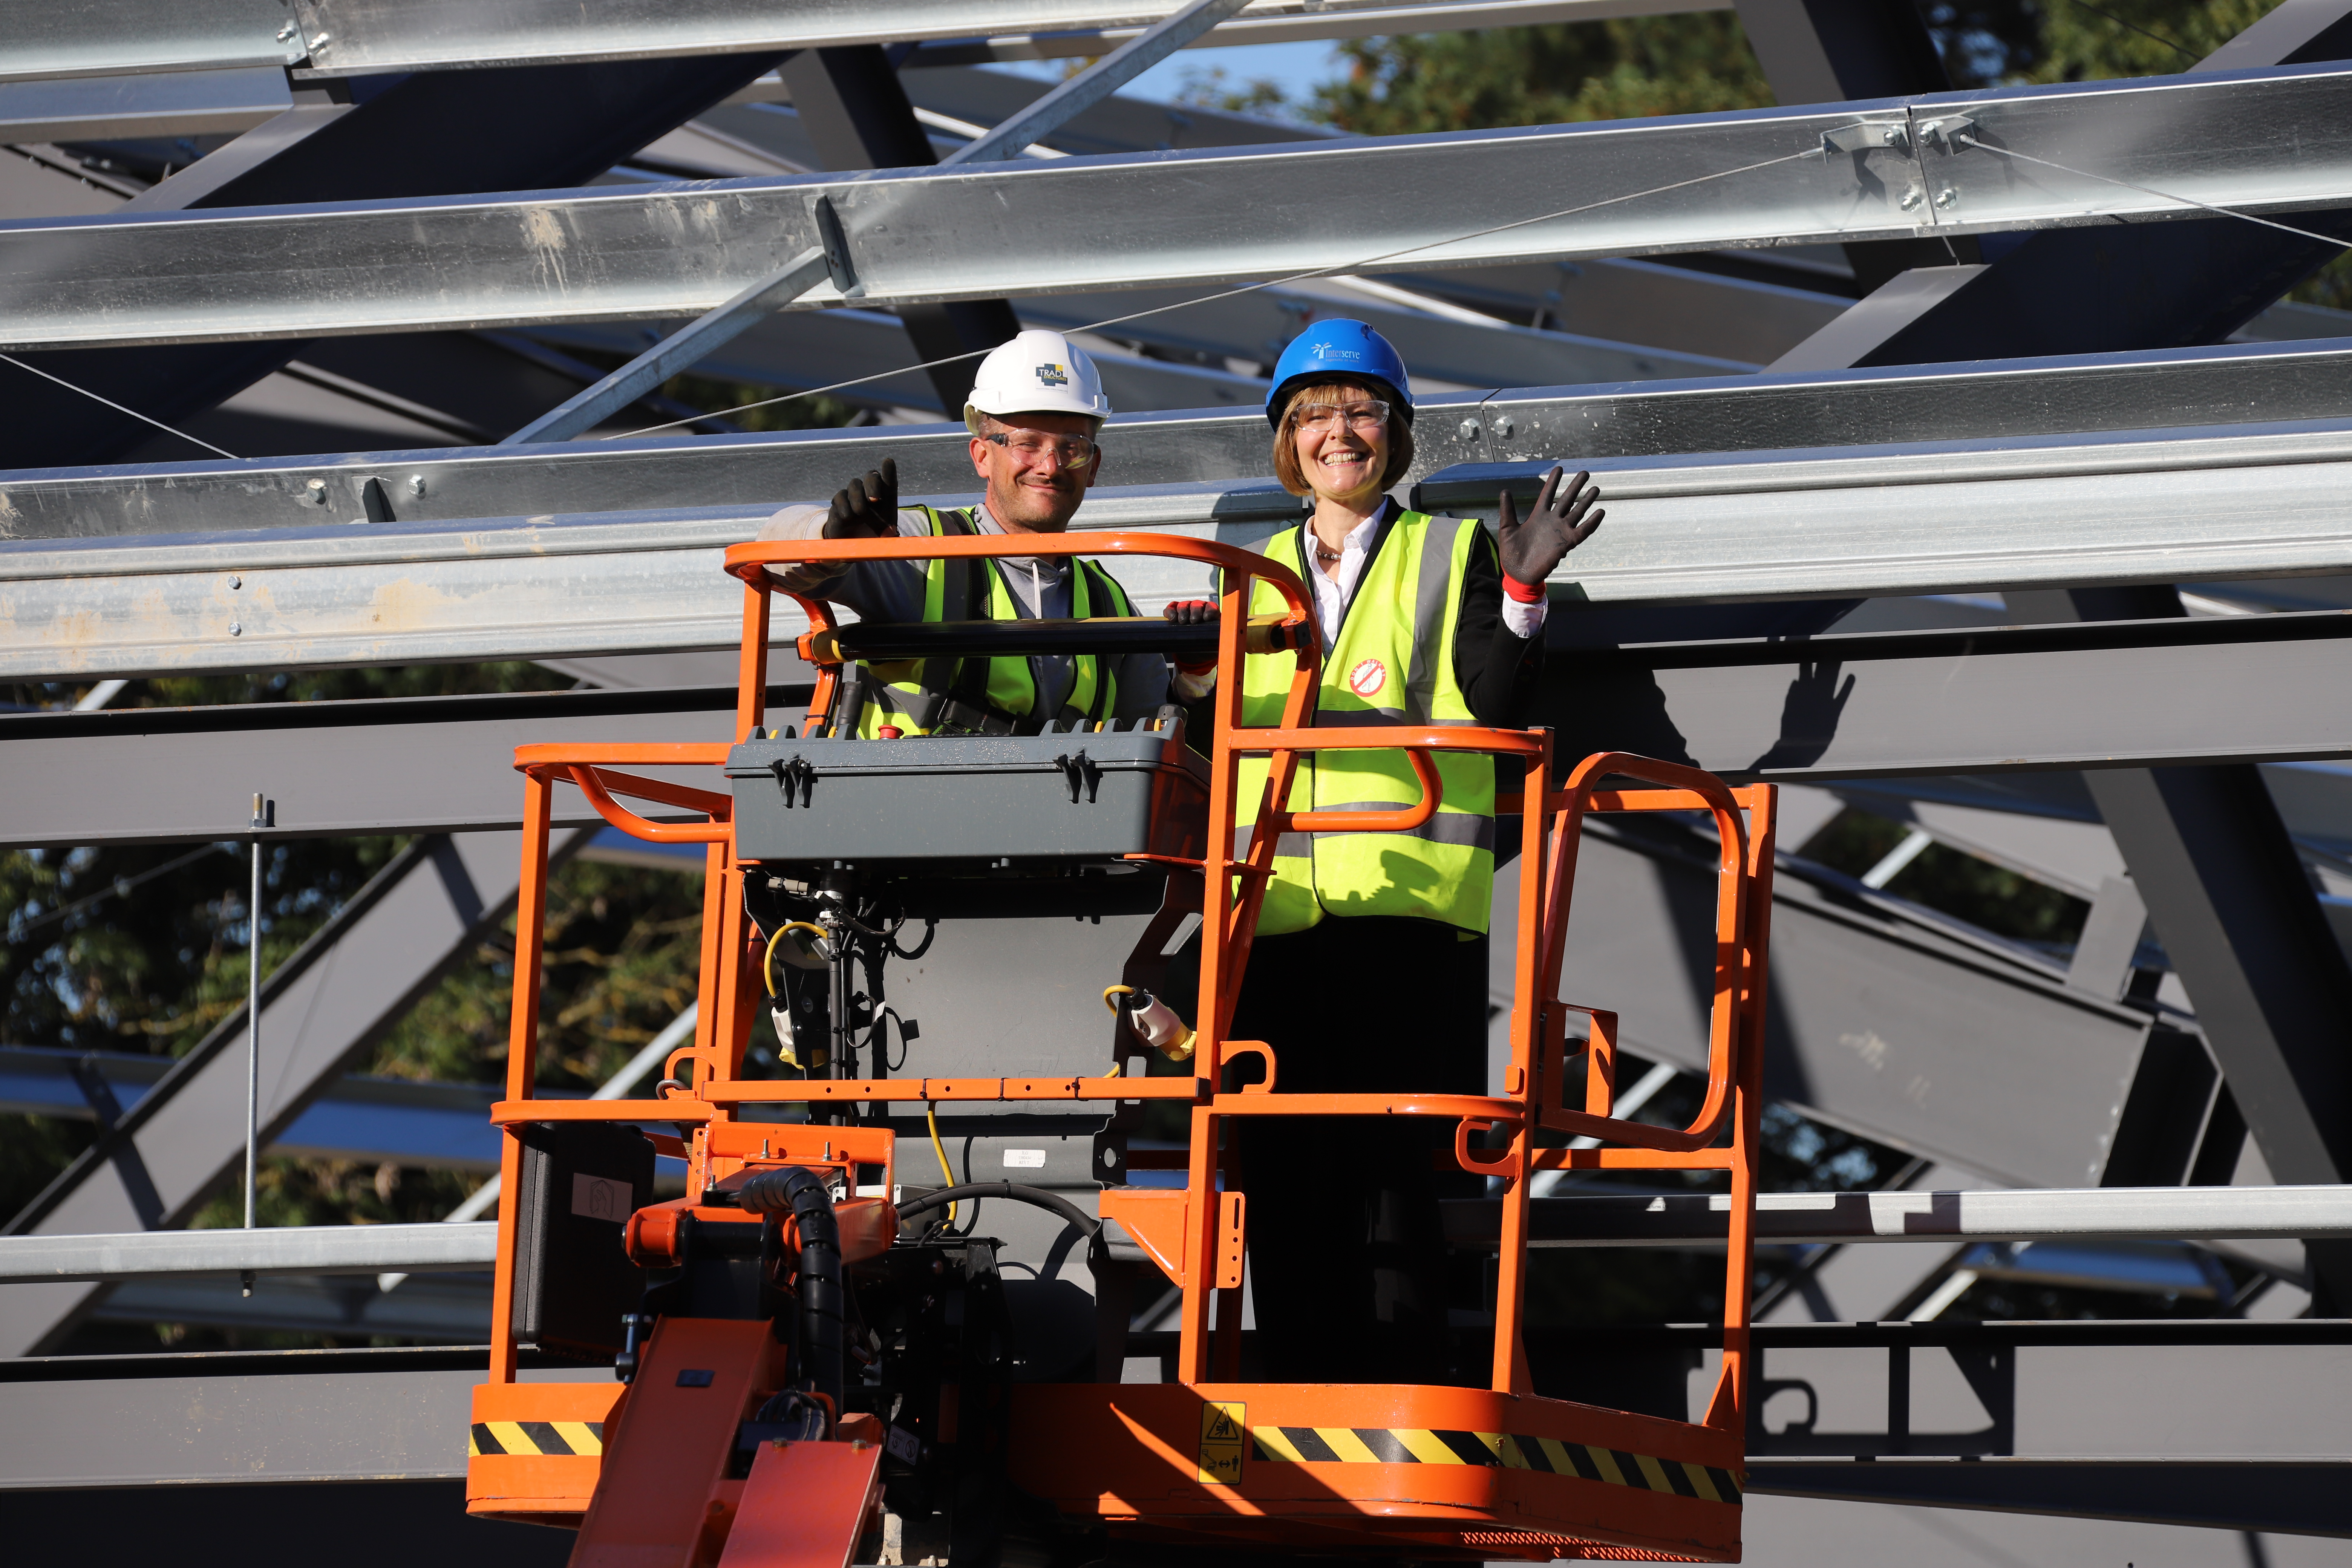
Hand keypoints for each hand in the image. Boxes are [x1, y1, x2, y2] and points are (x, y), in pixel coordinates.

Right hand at [823, 458, 897, 538]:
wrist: (852, 546)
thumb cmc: (873, 539)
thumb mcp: (886, 540)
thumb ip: (895, 537)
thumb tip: (908, 538)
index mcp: (886, 500)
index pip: (889, 481)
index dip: (888, 471)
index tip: (888, 462)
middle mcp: (870, 494)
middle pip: (872, 477)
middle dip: (873, 485)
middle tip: (874, 500)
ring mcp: (854, 497)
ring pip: (855, 484)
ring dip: (858, 497)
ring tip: (860, 513)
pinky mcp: (839, 504)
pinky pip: (840, 496)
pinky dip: (843, 505)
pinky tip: (847, 516)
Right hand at [1164, 599, 1218, 674]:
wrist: (1193, 652)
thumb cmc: (1207, 646)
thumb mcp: (1216, 644)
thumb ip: (1222, 641)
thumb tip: (1228, 642)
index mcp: (1212, 614)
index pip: (1212, 608)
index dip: (1209, 611)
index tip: (1206, 618)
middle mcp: (1199, 609)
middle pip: (1197, 604)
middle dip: (1195, 611)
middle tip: (1193, 621)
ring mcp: (1187, 609)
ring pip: (1184, 605)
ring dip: (1183, 611)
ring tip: (1182, 621)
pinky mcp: (1175, 613)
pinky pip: (1172, 608)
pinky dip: (1170, 611)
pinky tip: (1171, 618)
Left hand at [1497, 465, 1602, 588]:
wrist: (1518, 574)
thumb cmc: (1511, 553)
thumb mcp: (1507, 529)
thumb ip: (1507, 510)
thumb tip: (1505, 490)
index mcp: (1537, 516)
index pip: (1548, 494)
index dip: (1553, 482)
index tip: (1560, 468)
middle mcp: (1551, 521)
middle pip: (1566, 499)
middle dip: (1575, 486)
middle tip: (1585, 473)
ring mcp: (1560, 532)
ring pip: (1577, 512)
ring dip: (1586, 500)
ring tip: (1596, 488)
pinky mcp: (1566, 544)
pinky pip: (1582, 531)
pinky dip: (1592, 523)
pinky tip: (1600, 512)